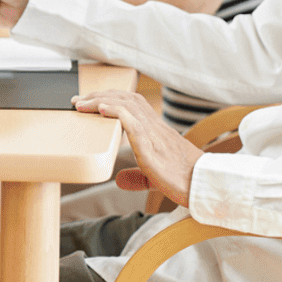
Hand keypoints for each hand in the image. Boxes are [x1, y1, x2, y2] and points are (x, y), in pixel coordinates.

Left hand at [72, 90, 202, 207]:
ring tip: (80, 103)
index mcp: (156, 131)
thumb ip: (137, 177)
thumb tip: (120, 180)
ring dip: (100, 101)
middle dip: (99, 96)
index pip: (132, 104)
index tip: (91, 100)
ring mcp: (154, 134)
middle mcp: (155, 127)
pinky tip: (101, 109)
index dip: (111, 98)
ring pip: (126, 105)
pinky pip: (133, 122)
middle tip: (77, 100)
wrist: (205, 185)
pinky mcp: (152, 146)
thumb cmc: (185, 181)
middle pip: (126, 99)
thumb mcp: (155, 178)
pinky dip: (116, 112)